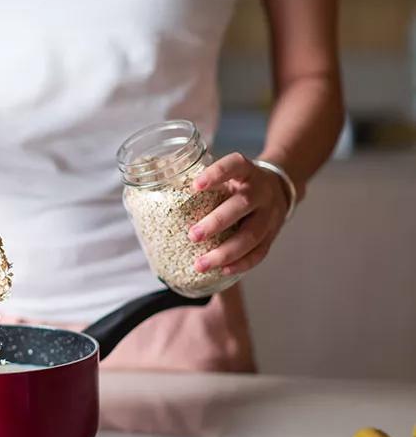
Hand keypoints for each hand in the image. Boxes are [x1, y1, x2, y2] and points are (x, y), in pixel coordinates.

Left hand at [188, 153, 288, 274]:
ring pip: (251, 235)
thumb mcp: (228, 174)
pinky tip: (223, 271)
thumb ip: (203, 182)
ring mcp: (270, 215)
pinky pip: (259, 253)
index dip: (216, 174)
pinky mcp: (272, 236)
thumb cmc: (240, 184)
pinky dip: (241, 264)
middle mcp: (261, 192)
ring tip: (200, 264)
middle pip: (242, 206)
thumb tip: (157, 193)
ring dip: (225, 252)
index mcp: (247, 172)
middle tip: (192, 236)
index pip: (235, 165)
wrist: (279, 189)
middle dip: (216, 222)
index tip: (195, 186)